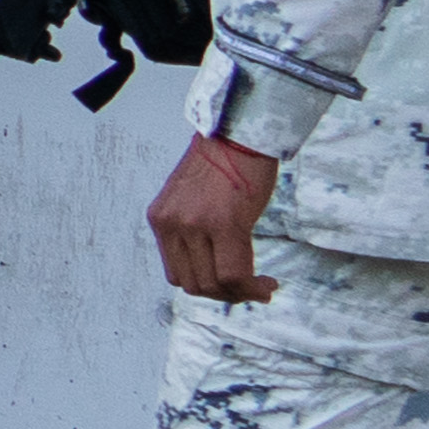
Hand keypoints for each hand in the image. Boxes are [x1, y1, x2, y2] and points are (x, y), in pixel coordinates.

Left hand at [147, 135, 282, 303]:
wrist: (241, 133)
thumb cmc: (225, 163)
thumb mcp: (193, 200)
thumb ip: (194, 232)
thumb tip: (213, 270)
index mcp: (160, 218)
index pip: (177, 273)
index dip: (206, 287)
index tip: (231, 286)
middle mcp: (171, 223)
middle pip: (193, 284)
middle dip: (224, 295)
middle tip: (251, 290)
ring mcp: (194, 225)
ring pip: (213, 285)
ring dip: (240, 294)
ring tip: (262, 287)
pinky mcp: (223, 224)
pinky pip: (233, 274)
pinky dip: (251, 287)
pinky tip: (267, 284)